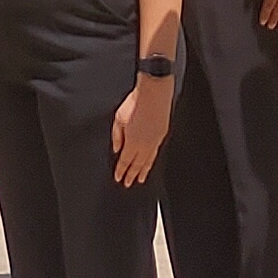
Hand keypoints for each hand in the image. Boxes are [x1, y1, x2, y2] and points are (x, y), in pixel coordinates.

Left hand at [110, 67, 172, 186]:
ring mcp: (155, 140)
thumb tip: (116, 148)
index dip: (121, 171)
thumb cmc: (135, 102)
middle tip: (128, 183)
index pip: (125, 161)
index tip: (118, 178)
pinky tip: (150, 162)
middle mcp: (144, 144)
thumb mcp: (119, 118)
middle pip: (137, 164)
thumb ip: (117, 136)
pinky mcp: (162, 134)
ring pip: (148, 161)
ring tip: (141, 179)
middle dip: (132, 174)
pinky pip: (155, 153)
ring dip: (143, 171)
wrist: (154, 93)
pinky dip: (152, 160)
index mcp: (132, 142)